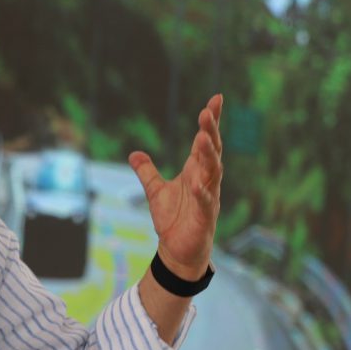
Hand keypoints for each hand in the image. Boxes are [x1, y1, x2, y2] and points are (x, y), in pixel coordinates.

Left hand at [129, 95, 222, 279]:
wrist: (178, 251)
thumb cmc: (174, 219)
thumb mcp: (156, 191)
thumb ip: (147, 172)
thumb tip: (134, 154)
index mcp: (196, 171)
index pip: (206, 141)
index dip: (212, 121)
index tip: (216, 98)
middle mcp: (206, 180)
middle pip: (212, 151)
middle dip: (210, 131)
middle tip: (207, 112)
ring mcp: (208, 197)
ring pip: (213, 172)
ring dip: (208, 155)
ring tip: (202, 138)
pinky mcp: (205, 216)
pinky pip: (205, 201)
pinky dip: (202, 192)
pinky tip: (197, 183)